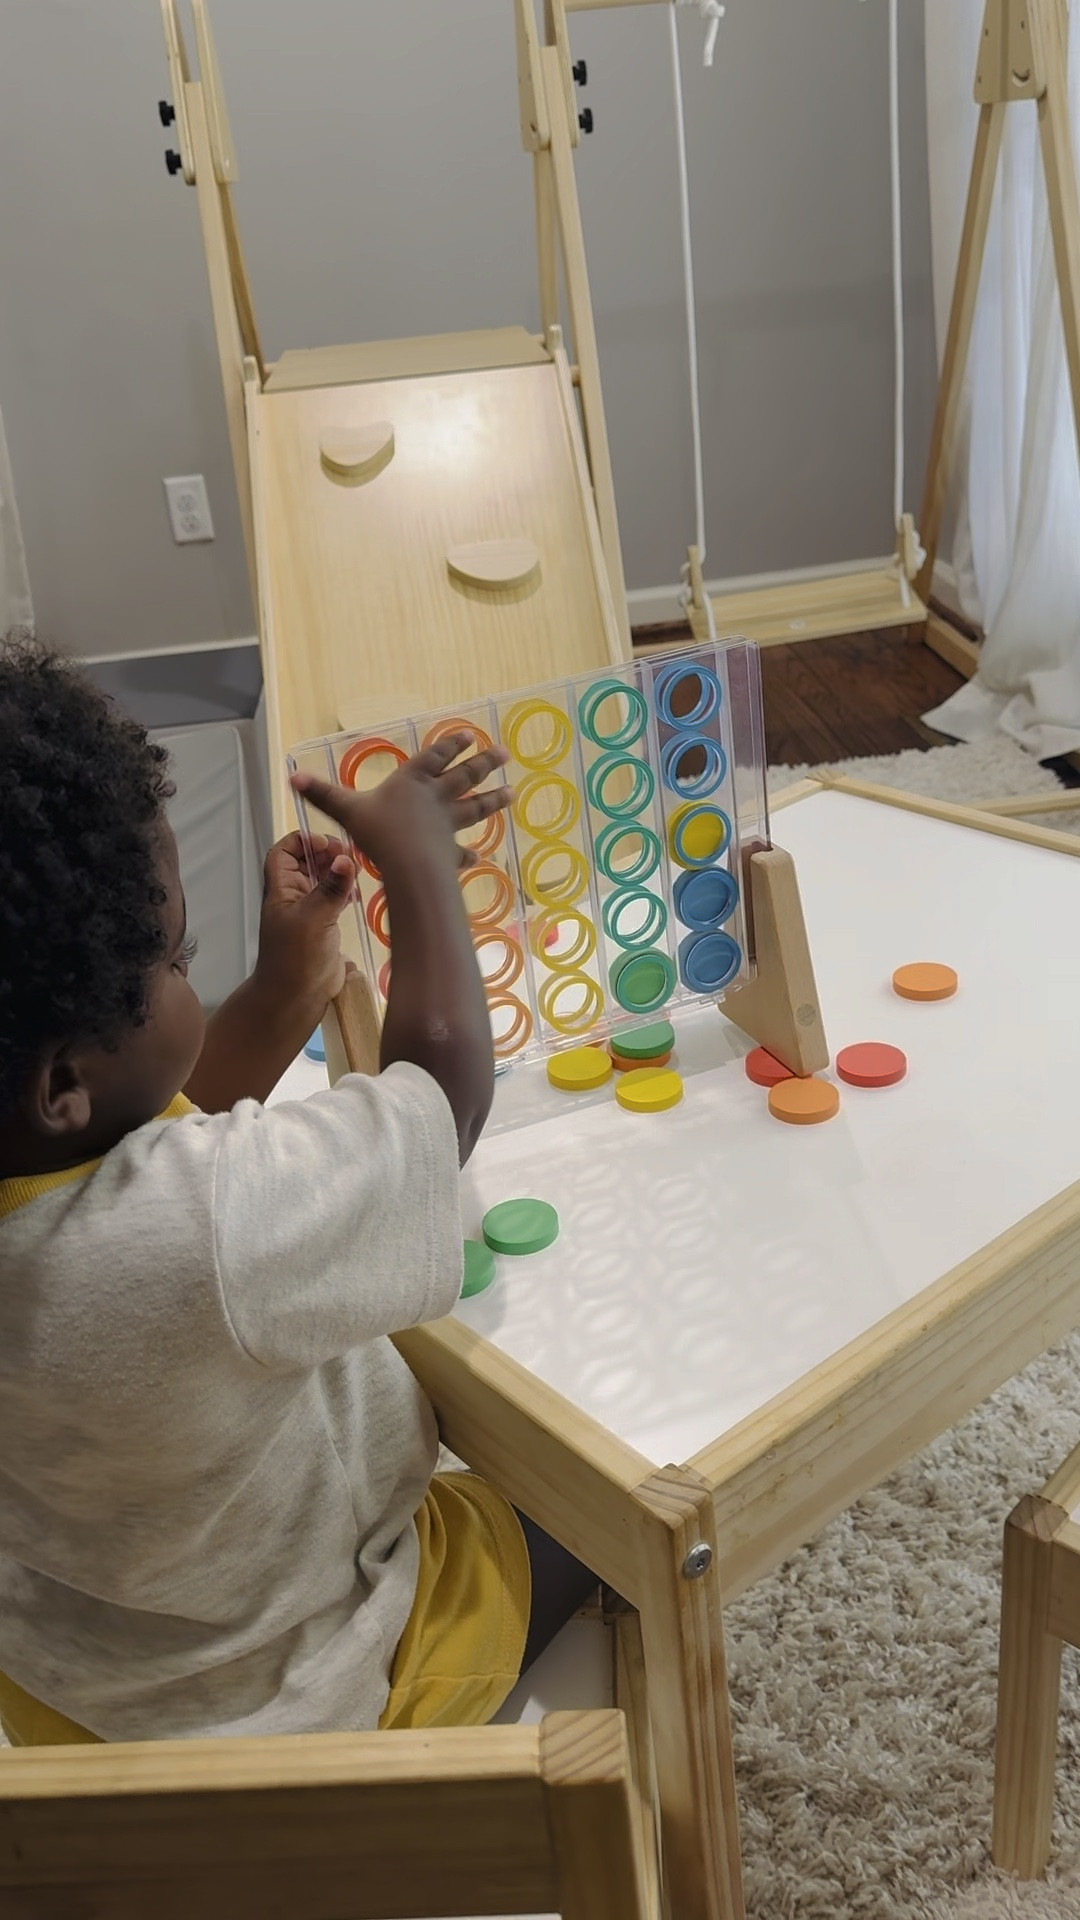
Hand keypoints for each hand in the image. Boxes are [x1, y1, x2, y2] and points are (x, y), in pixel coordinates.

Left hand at [254, 831, 356, 1018]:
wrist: (294, 997)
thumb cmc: (295, 958)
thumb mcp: (313, 919)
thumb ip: (330, 889)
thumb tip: (346, 860)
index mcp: (281, 890)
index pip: (283, 852)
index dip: (301, 841)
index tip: (325, 843)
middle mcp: (293, 896)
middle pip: (306, 861)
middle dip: (325, 853)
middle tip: (348, 855)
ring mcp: (309, 911)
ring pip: (321, 879)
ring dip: (337, 871)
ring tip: (356, 869)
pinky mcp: (324, 926)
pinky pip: (334, 898)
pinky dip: (345, 890)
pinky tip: (357, 894)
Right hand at [290, 732, 512, 875]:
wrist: (408, 865)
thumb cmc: (378, 833)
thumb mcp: (346, 810)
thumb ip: (322, 795)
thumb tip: (291, 777)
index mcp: (412, 781)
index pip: (435, 756)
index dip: (452, 745)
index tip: (470, 735)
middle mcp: (435, 798)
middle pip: (465, 776)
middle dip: (484, 763)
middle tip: (504, 753)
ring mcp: (447, 825)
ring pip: (475, 808)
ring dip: (493, 799)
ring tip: (513, 793)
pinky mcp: (449, 852)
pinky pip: (461, 853)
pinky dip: (469, 855)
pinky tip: (478, 857)